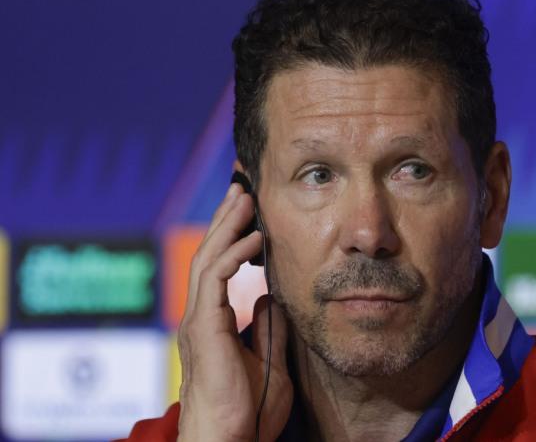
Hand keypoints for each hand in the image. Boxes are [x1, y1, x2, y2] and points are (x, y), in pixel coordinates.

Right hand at [177, 183, 292, 441]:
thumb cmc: (247, 412)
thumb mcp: (269, 359)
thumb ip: (268, 327)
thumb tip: (272, 297)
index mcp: (212, 322)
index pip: (219, 267)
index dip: (232, 237)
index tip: (249, 212)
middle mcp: (200, 316)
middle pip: (209, 254)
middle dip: (226, 219)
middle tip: (242, 187)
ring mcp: (198, 321)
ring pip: (208, 258)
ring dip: (228, 225)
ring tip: (245, 196)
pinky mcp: (203, 328)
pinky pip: (215, 279)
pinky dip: (233, 253)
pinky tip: (254, 236)